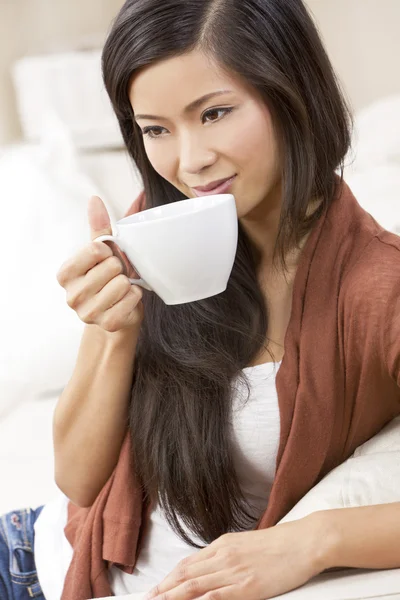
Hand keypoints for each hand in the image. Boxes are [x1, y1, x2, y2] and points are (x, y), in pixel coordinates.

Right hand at [56, 195, 143, 333]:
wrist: (117, 314)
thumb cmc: (108, 279)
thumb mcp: (102, 253)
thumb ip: (98, 227)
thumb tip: (95, 200)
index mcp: (65, 274)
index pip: (95, 249)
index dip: (108, 251)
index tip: (106, 260)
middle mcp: (71, 296)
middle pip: (111, 266)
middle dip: (119, 268)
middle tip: (116, 276)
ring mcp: (88, 313)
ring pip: (122, 283)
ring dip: (128, 283)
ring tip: (121, 288)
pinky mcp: (107, 324)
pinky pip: (131, 299)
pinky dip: (135, 296)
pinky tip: (127, 299)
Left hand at [144, 514, 325, 599]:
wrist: (304, 541)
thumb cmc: (279, 543)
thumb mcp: (245, 543)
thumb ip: (225, 554)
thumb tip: (208, 567)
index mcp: (223, 544)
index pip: (188, 563)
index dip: (169, 577)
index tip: (156, 588)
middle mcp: (224, 556)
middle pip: (186, 574)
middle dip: (165, 589)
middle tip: (148, 599)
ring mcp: (235, 571)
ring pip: (195, 585)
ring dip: (174, 596)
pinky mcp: (248, 586)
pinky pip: (218, 595)